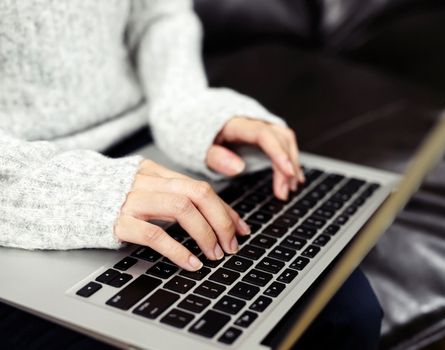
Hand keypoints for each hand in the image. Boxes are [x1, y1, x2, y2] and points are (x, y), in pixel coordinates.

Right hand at [114, 160, 249, 270]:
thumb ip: (168, 194)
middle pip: (198, 193)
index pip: (201, 187)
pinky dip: (178, 250)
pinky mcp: (116, 221)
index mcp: (155, 172)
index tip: (241, 228)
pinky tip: (191, 263)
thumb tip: (206, 214)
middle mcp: (146, 181)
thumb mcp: (140, 186)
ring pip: (181, 209)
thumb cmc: (104, 195)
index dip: (225, 209)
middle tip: (232, 244)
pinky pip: (154, 234)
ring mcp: (131, 200)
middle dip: (222, 220)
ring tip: (215, 254)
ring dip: (206, 233)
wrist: (60, 194)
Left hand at [206, 117, 304, 199]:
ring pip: (286, 140)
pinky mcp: (264, 131)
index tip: (288, 172)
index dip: (278, 153)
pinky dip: (289, 159)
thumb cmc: (197, 137)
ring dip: (291, 164)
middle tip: (284, 192)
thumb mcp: (199, 150)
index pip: (264, 135)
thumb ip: (216, 157)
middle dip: (287, 166)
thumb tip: (238, 168)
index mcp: (236, 123)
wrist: (194, 120)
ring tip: (290, 188)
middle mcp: (253, 119)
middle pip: (280, 138)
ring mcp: (261, 123)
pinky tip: (292, 177)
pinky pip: (283, 142)